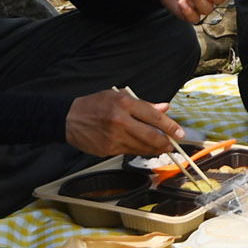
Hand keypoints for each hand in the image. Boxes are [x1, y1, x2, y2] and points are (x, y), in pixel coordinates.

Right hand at [65, 90, 184, 156]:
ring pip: (141, 147)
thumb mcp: (118, 96)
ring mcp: (113, 137)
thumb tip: (164, 108)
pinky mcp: (106, 149)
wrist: (67, 118)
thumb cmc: (94, 104)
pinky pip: (129, 152)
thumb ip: (144, 104)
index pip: (154, 116)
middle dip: (166, 142)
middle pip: (151, 136)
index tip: (180, 133)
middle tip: (173, 144)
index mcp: (124, 104)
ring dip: (154, 149)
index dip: (170, 126)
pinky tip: (143, 149)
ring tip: (161, 147)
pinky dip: (139, 151)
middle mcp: (119, 121)